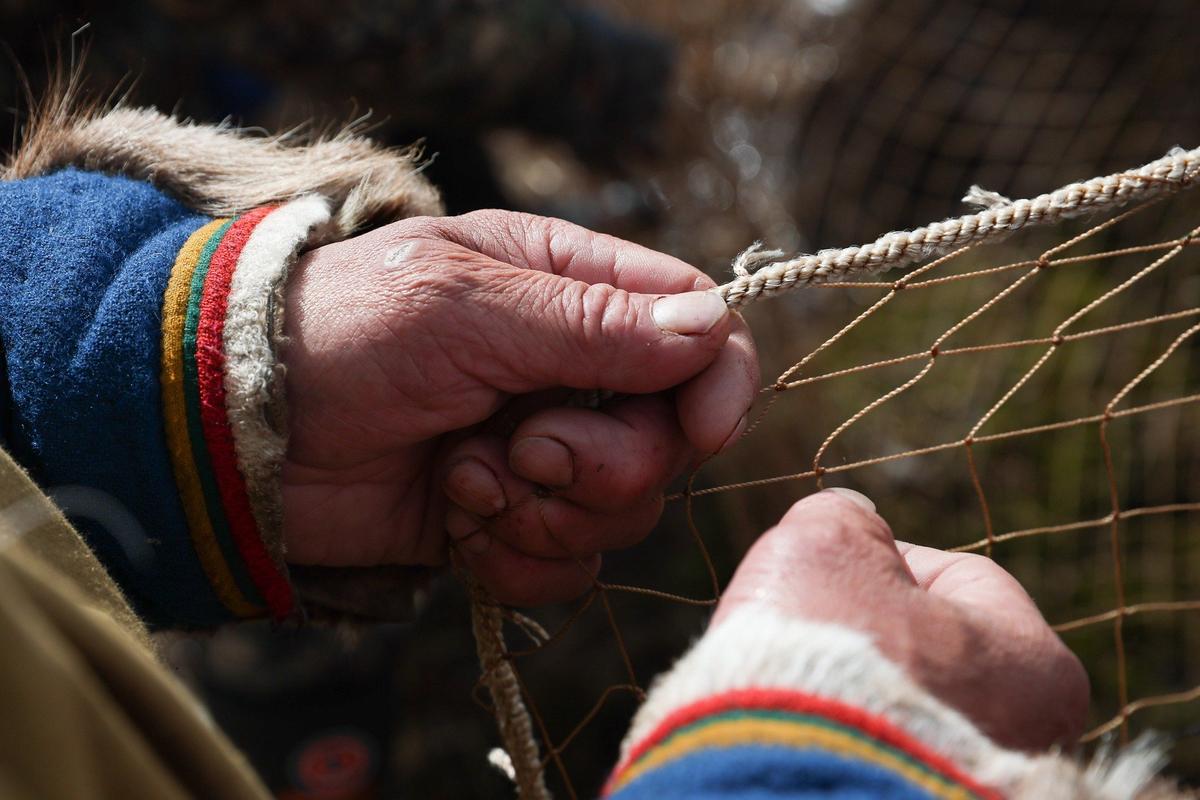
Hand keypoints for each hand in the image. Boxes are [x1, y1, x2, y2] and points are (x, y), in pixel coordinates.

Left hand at [280, 210, 758, 604]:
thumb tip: (710, 326)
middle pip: (668, 437)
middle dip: (604, 461)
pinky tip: (458, 527)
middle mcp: (569, 371)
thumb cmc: (340, 334)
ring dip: (549, 512)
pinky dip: (517, 559)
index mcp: (569, 287)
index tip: (702, 428)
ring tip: (465, 482)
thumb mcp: (463, 306)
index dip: (715, 379)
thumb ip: (592, 322)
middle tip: (523, 449)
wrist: (236, 430)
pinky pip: (567, 566)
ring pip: (623, 511)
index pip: (698, 326)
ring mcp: (540, 452)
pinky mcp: (506, 520)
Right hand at [714, 489, 1088, 750]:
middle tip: (812, 625)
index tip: (828, 570)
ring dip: (855, 687)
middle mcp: (1032, 742)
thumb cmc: (824, 649)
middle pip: (934, 649)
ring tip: (800, 679)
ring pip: (904, 708)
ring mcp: (976, 784)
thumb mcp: (828, 544)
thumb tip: (849, 519)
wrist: (786, 772)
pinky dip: (844, 734)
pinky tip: (802, 724)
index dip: (881, 560)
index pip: (958, 578)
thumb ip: (848, 519)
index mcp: (1040, 667)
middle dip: (870, 630)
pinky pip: (879, 753)